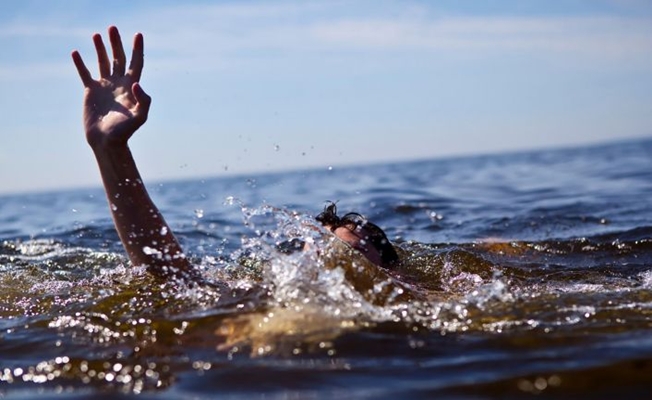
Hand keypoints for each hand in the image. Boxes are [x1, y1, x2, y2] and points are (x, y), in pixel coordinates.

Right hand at [72, 26, 150, 148]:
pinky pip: (85, 73)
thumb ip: (143, 101)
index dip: (137, 49)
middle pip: (118, 58)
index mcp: (131, 87)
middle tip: (112, 27)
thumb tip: (137, 84)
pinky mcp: (90, 91)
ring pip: (102, 62)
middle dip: (116, 43)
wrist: (107, 141)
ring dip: (100, 49)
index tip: (138, 35)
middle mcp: (119, 84)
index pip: (136, 63)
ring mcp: (104, 87)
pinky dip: (80, 63)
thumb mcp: (139, 117)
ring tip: (97, 35)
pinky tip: (76, 52)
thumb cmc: (125, 132)